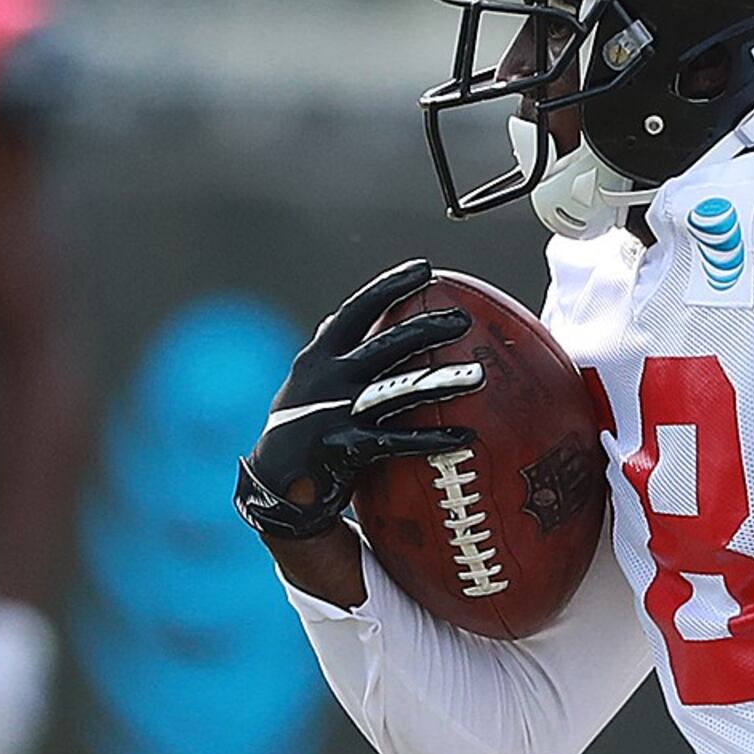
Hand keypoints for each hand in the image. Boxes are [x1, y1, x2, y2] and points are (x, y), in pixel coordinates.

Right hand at [237, 260, 484, 538]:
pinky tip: (465, 436)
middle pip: (384, 344)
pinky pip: (396, 440)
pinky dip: (431, 438)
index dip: (390, 287)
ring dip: (440, 381)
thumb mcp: (308, 383)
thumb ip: (330, 352)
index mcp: (319, 356)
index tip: (425, 268)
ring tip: (478, 376)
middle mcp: (326, 378)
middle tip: (462, 320)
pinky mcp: (344, 448)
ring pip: (397, 390)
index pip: (357, 311)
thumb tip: (340, 316)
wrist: (275, 485)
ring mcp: (334, 412)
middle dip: (425, 329)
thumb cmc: (302, 428)